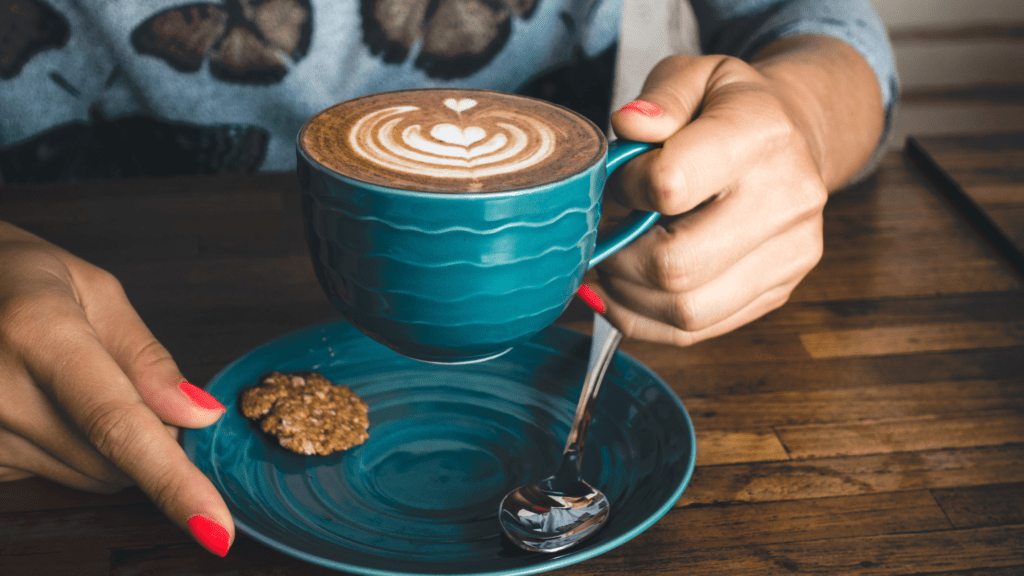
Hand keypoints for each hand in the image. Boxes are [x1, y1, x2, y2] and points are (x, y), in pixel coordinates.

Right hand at [0, 222, 233, 556]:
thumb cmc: (23, 277)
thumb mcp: (94, 291)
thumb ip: (146, 358)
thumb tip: (200, 417)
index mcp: (38, 332)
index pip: (118, 425)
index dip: (173, 482)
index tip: (215, 528)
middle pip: (112, 459)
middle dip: (153, 437)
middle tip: (137, 385)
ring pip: (90, 475)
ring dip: (113, 446)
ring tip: (81, 382)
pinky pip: (56, 475)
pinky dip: (77, 449)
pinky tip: (52, 403)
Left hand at [596, 36, 882, 345]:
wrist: (792, 139)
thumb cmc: (729, 109)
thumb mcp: (695, 75)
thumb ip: (660, 97)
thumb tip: (630, 127)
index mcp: (762, 136)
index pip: (669, 187)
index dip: (623, 189)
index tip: (618, 180)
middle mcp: (788, 200)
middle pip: (675, 265)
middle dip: (617, 257)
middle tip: (601, 235)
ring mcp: (789, 254)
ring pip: (685, 310)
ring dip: (626, 295)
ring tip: (609, 263)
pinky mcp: (777, 292)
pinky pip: (695, 331)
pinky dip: (644, 319)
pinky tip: (623, 292)